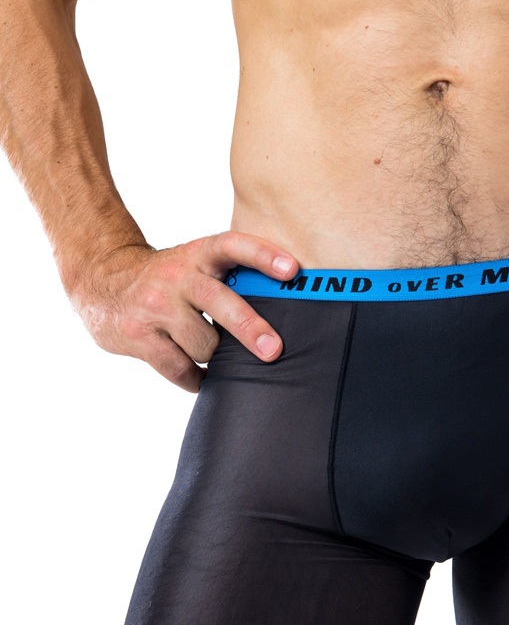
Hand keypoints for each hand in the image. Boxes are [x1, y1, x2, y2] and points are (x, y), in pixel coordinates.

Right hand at [64, 231, 298, 390]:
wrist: (100, 281)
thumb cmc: (168, 280)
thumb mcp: (195, 266)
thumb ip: (228, 280)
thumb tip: (282, 315)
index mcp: (198, 255)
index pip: (232, 246)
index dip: (263, 255)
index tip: (292, 269)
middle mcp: (177, 277)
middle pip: (220, 303)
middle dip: (249, 328)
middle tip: (273, 350)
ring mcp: (155, 307)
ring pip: (204, 345)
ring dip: (214, 355)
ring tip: (210, 350)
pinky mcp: (139, 336)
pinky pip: (180, 368)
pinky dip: (197, 378)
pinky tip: (202, 379)